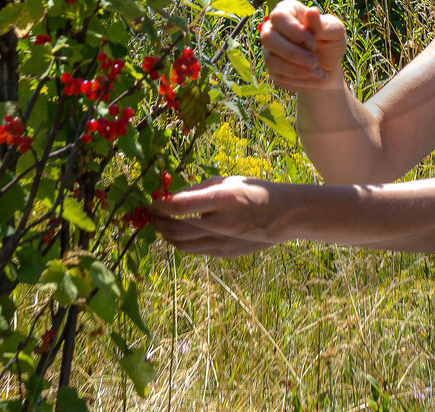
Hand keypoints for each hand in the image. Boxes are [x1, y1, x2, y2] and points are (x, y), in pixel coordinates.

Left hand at [149, 176, 284, 257]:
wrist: (285, 216)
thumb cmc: (254, 192)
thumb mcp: (228, 181)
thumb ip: (199, 189)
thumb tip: (171, 197)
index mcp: (224, 199)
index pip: (181, 206)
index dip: (160, 205)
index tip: (150, 202)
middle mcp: (222, 223)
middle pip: (177, 229)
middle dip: (158, 223)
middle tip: (150, 215)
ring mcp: (224, 242)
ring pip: (183, 244)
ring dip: (166, 235)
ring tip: (160, 224)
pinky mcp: (224, 254)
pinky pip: (195, 250)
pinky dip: (181, 242)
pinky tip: (178, 233)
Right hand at [260, 0, 346, 91]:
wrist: (328, 67)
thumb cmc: (331, 42)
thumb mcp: (334, 32)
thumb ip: (323, 24)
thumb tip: (312, 11)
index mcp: (288, 11)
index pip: (278, 17)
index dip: (294, 31)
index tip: (313, 43)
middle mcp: (273, 28)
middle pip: (267, 37)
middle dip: (292, 53)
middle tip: (314, 61)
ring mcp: (270, 49)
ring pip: (271, 60)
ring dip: (298, 70)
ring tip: (319, 73)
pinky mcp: (272, 69)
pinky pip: (278, 77)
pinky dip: (300, 81)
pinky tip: (315, 78)